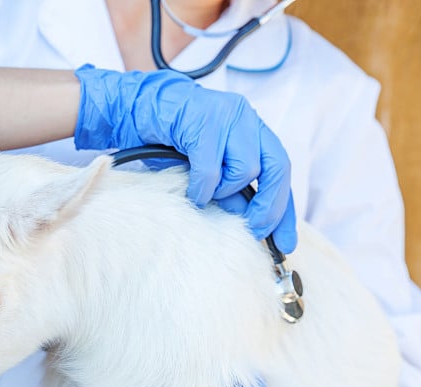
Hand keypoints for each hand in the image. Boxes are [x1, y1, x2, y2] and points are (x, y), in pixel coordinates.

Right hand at [73, 65, 296, 252]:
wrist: (136, 109)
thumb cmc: (170, 141)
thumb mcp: (208, 170)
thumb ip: (231, 191)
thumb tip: (251, 221)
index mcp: (252, 129)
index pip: (280, 172)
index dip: (284, 210)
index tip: (285, 243)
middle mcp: (246, 119)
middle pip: (277, 168)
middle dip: (268, 206)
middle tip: (252, 228)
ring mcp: (228, 116)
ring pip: (247, 170)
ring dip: (224, 192)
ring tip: (203, 191)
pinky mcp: (205, 120)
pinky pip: (212, 170)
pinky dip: (202, 188)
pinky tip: (191, 190)